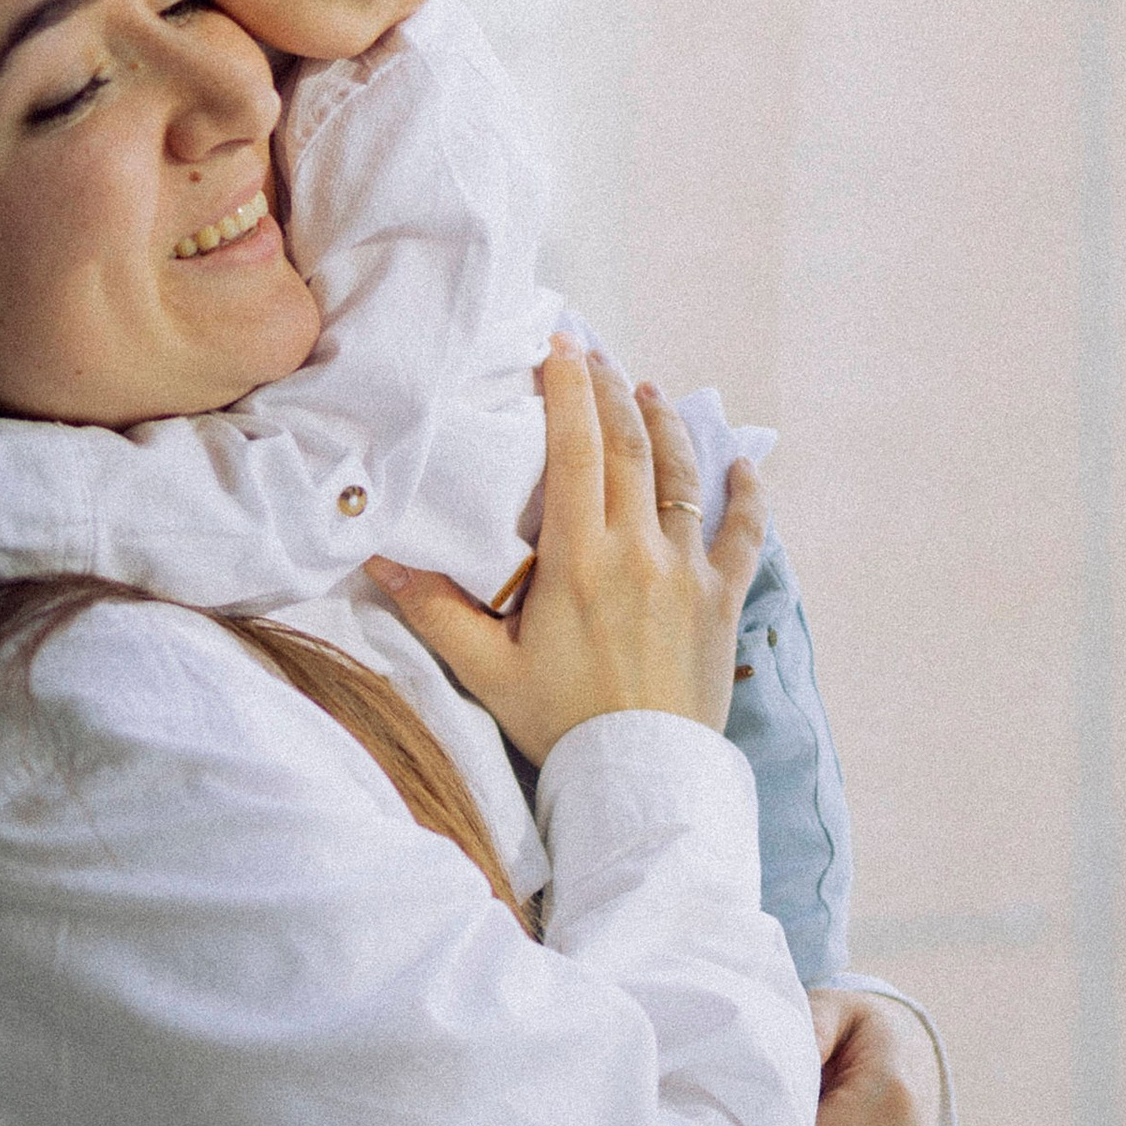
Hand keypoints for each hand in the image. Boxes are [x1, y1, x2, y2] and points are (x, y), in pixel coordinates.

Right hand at [368, 345, 762, 763]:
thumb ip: (435, 611)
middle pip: (631, 446)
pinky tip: (743, 465)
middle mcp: (638, 551)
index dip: (568, 390)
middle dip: (611, 391)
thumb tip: (379, 561)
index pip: (576, 449)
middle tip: (595, 356)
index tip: (559, 347)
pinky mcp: (723, 600)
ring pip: (683, 476)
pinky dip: (747, 494)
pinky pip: (745, 534)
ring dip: (667, 426)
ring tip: (649, 391)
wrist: (641, 778)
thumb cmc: (561, 724)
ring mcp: (688, 572)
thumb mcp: (486, 671)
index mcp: (578, 559)